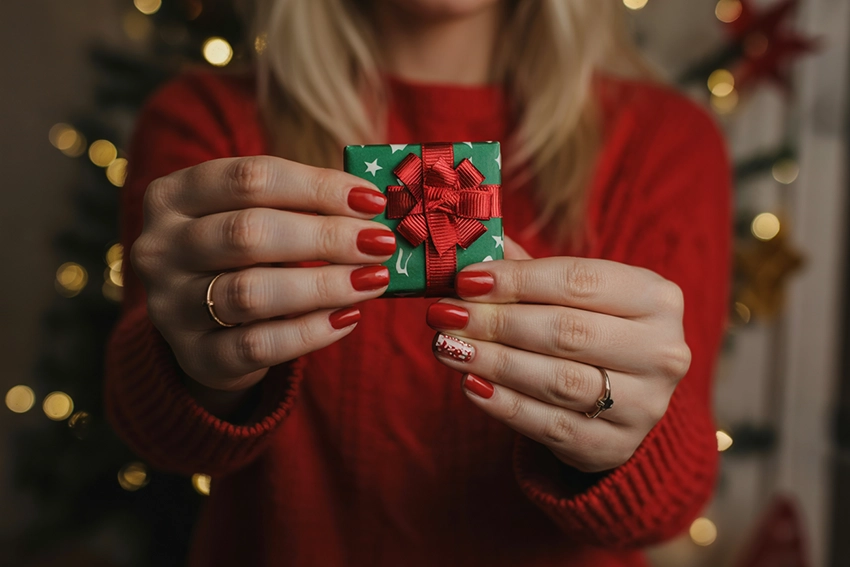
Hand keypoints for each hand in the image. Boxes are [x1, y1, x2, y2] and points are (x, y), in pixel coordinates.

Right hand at [131, 156, 395, 394]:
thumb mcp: (258, 217)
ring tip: (373, 280)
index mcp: (174, 196)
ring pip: (251, 293)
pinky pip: (257, 345)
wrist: (203, 328)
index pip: (250, 178)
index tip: (372, 200)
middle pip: (248, 233)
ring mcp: (170, 306)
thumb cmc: (243, 257)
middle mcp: (160, 248)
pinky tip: (348, 318)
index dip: (317, 187)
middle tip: (380, 243)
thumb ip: (303, 206)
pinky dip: (310, 332)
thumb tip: (376, 206)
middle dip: (325, 237)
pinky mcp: (195, 356)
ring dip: (323, 285)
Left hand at [427, 241, 690, 472]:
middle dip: (496, 321)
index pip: (578, 281)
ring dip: (494, 362)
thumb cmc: (594, 332)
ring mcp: (644, 404)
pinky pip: (550, 425)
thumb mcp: (577, 295)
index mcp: (657, 298)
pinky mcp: (613, 445)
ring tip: (447, 347)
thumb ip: (529, 271)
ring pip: (557, 380)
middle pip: (566, 331)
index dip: (516, 280)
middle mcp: (661, 351)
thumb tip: (471, 247)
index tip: (465, 280)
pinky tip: (471, 385)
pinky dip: (505, 405)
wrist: (625, 402)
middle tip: (445, 314)